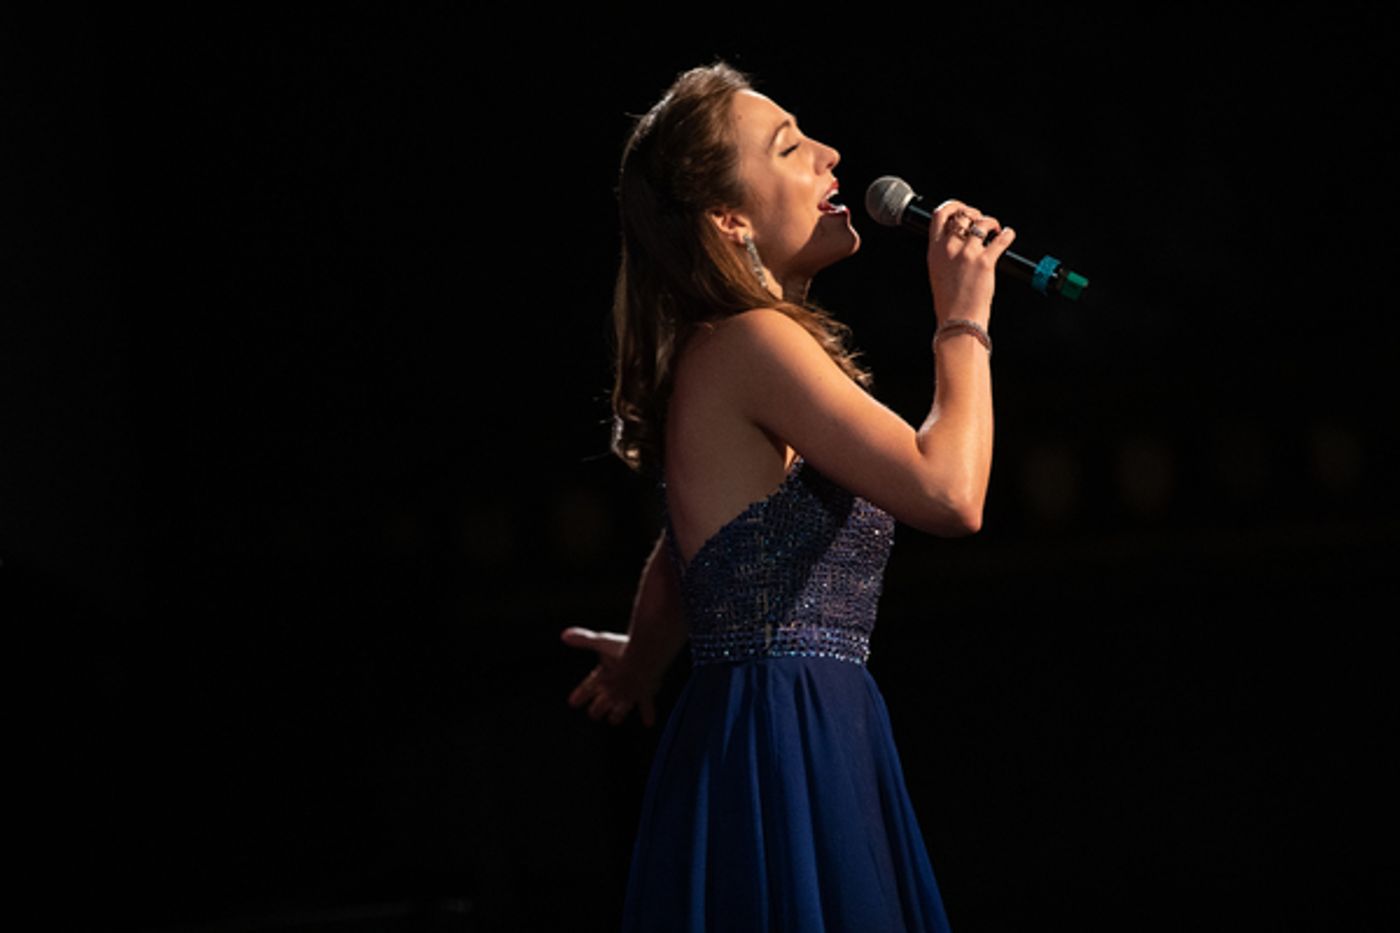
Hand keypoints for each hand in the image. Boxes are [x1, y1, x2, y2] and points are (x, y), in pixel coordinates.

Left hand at [561, 627, 659, 726]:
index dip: (580, 695)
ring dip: (616, 715)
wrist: (644, 660)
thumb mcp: (601, 641)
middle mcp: (613, 690)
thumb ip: (583, 639)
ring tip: (613, 720)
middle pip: (601, 704)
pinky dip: (648, 714)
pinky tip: (649, 723)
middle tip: (593, 714)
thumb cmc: (622, 649)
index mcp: (601, 678)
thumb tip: (564, 635)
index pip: (587, 688)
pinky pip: (646, 707)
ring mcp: (629, 695)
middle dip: (597, 709)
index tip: (572, 703)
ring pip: (620, 710)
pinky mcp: (645, 695)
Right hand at [927, 199, 1015, 324]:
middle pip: (962, 214)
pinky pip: (1001, 239)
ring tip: (995, 230)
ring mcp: (967, 254)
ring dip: (992, 222)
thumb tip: (957, 240)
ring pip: (982, 222)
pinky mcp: (985, 262)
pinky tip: (1008, 236)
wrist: (958, 320)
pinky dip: (1008, 234)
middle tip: (981, 220)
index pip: (939, 215)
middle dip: (974, 212)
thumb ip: (944, 253)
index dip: (954, 206)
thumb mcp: (938, 272)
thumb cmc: (949, 302)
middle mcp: (949, 249)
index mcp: (935, 250)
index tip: (963, 209)